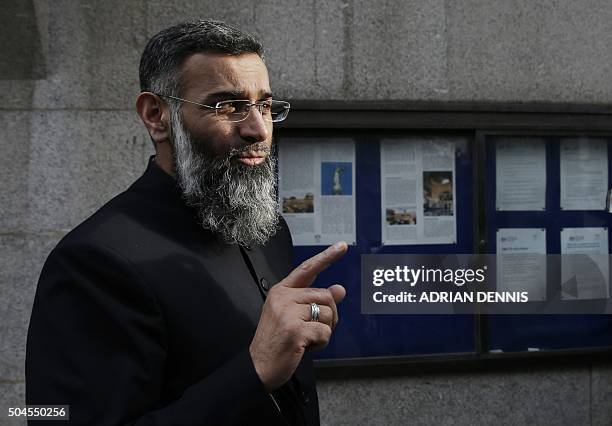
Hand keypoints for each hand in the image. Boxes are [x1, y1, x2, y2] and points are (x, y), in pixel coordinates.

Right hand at [249, 241, 347, 391]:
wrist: (258, 366)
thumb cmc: (276, 342)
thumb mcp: (293, 316)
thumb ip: (315, 301)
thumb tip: (340, 289)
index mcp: (281, 291)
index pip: (308, 269)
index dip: (327, 257)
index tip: (342, 246)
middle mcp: (283, 298)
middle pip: (325, 296)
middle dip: (329, 316)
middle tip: (314, 330)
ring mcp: (288, 313)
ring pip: (328, 314)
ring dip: (324, 331)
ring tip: (306, 339)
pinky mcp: (295, 330)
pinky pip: (325, 332)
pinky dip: (321, 343)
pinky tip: (305, 346)